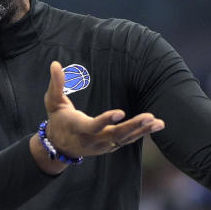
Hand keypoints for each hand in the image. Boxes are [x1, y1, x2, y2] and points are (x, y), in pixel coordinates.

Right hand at [42, 61, 164, 158]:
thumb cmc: (57, 119)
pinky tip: (158, 125)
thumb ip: (56, 84)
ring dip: (141, 131)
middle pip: (114, 135)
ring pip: (124, 139)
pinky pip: (128, 140)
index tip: (120, 112)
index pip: (93, 126)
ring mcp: (102, 145)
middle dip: (132, 127)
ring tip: (157, 122)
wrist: (60, 146)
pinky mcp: (110, 146)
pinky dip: (142, 133)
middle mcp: (91, 140)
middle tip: (149, 117)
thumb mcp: (53, 102)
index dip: (106, 120)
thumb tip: (55, 63)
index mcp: (77, 128)